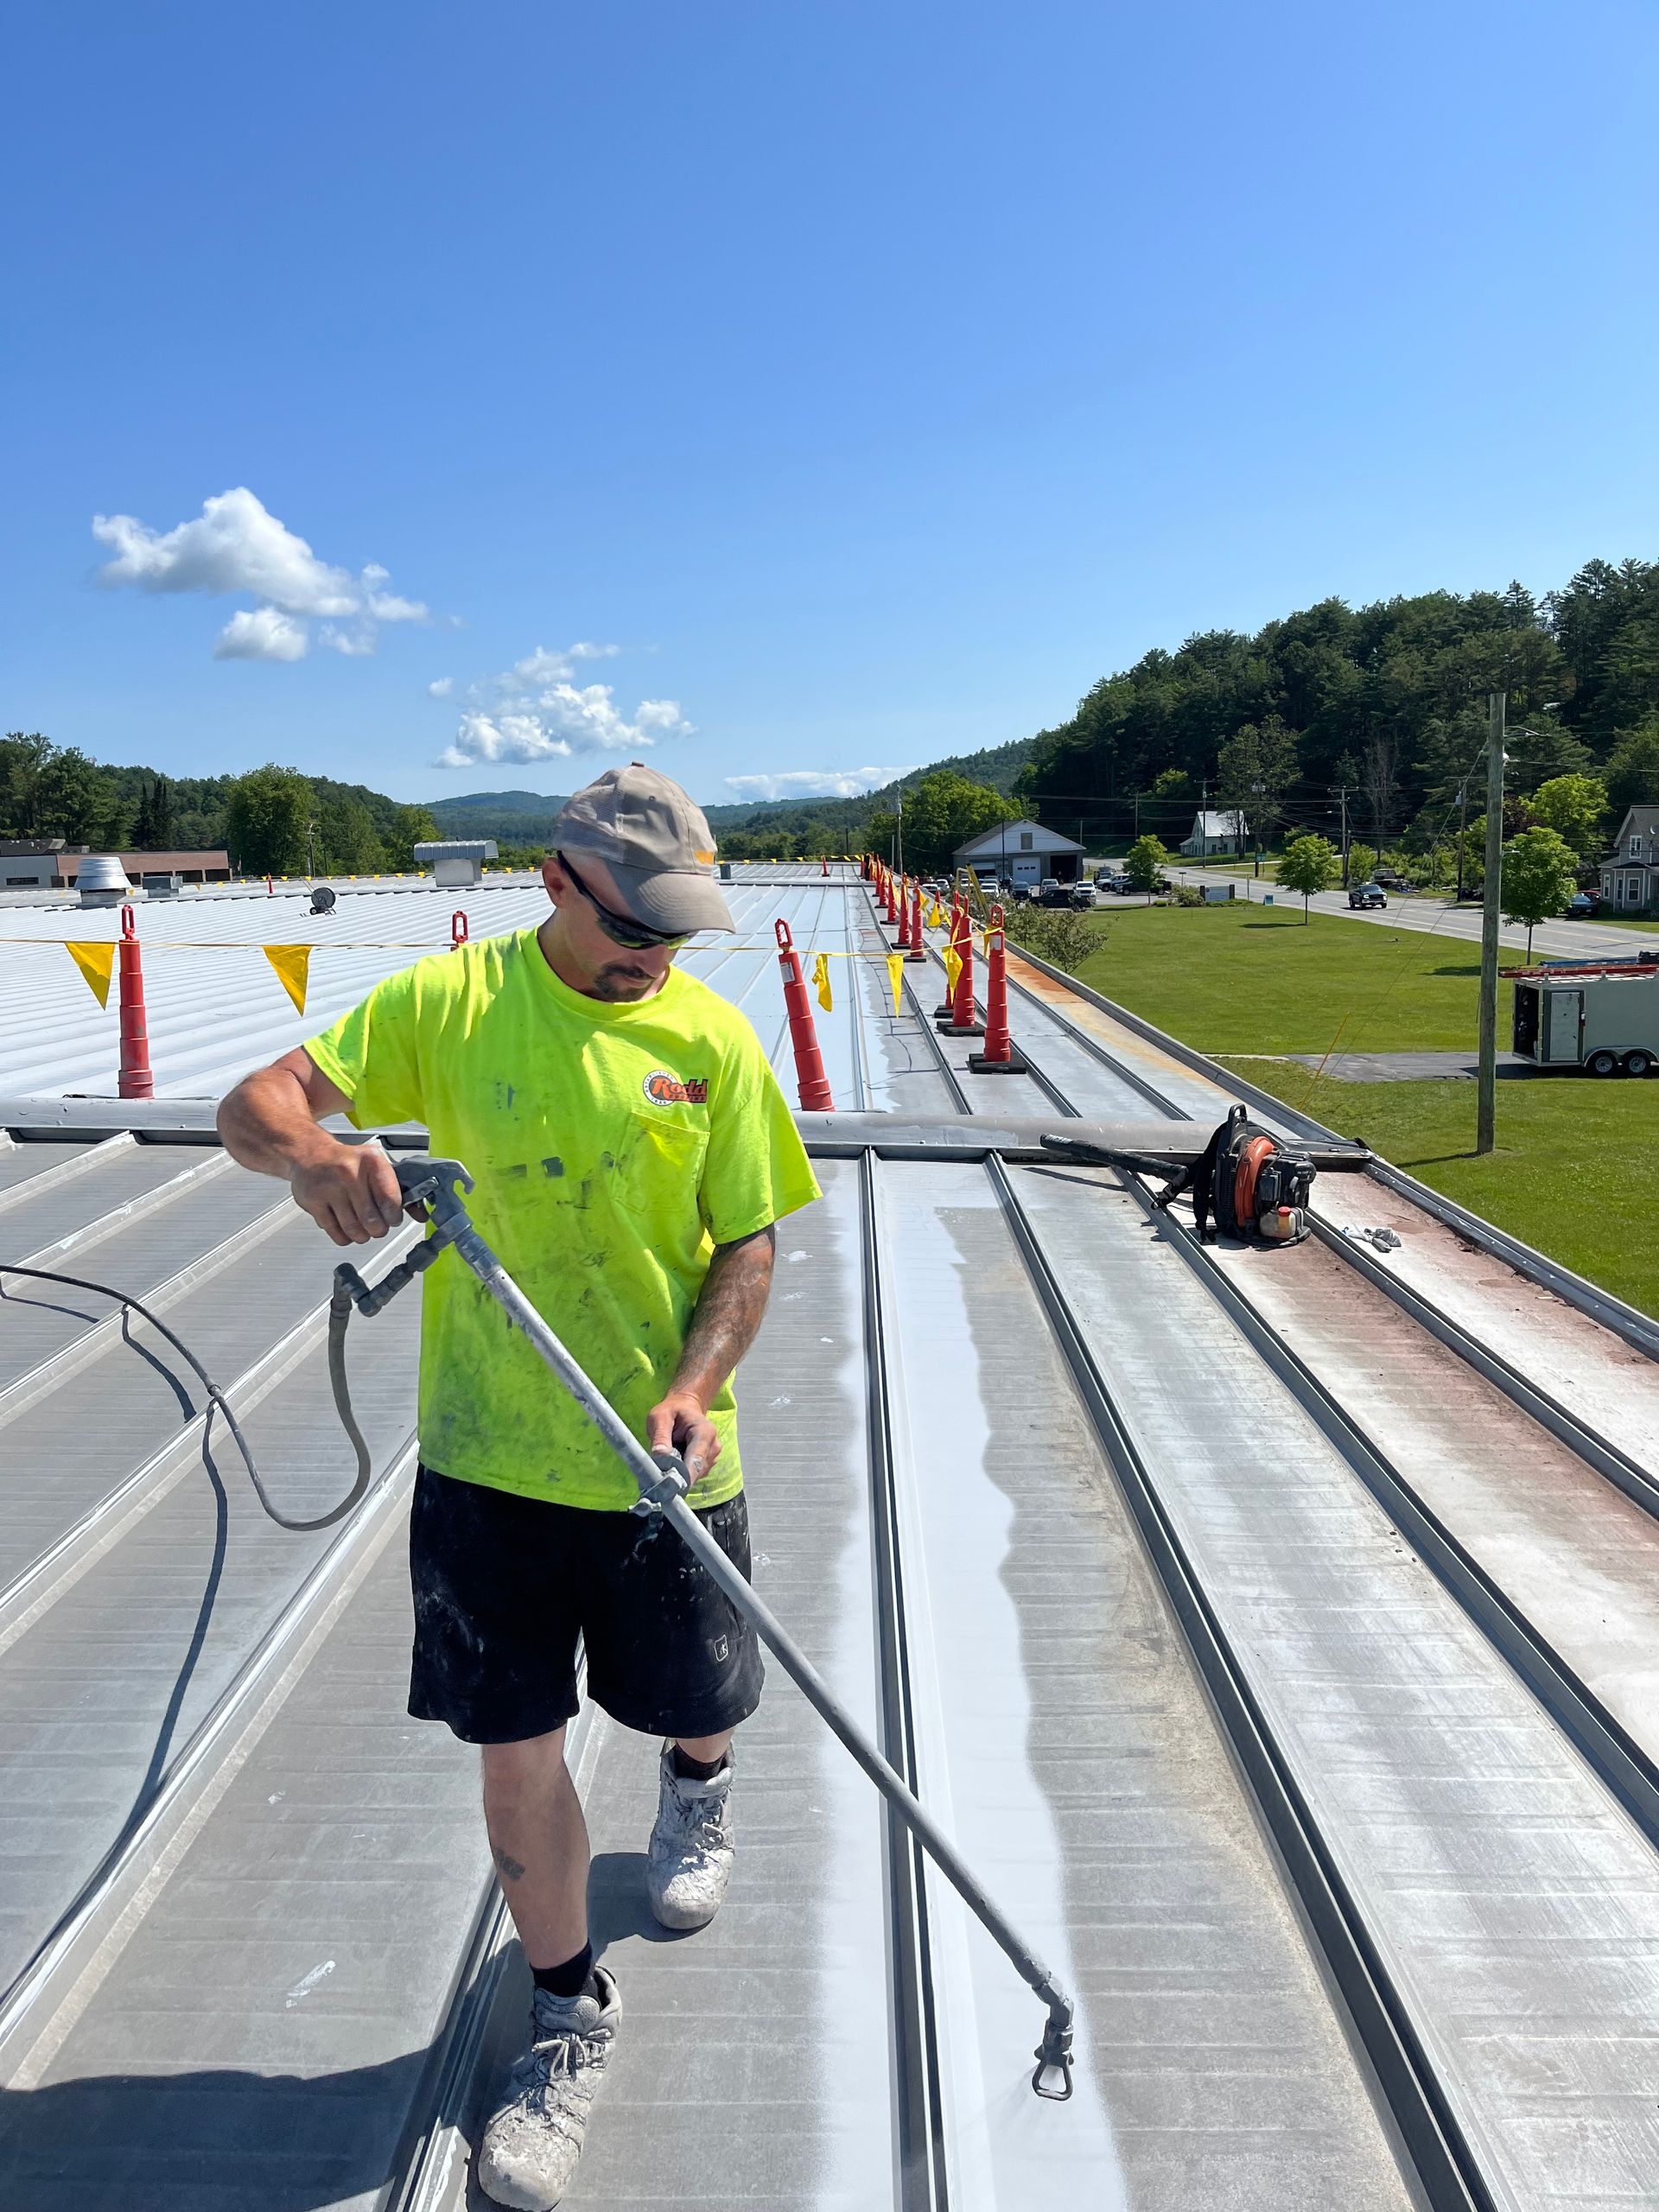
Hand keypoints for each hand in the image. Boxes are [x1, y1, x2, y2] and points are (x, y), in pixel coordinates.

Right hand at [289, 1140, 407, 1247]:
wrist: (310, 1153)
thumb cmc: (347, 1161)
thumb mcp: (376, 1166)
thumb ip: (399, 1190)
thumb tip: (422, 1215)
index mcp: (371, 1162)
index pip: (391, 1200)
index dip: (394, 1216)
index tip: (393, 1218)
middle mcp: (350, 1173)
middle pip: (372, 1220)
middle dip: (379, 1230)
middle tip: (378, 1227)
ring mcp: (329, 1188)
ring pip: (354, 1229)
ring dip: (363, 1236)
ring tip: (364, 1230)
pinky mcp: (313, 1201)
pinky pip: (335, 1232)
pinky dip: (345, 1237)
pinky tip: (347, 1230)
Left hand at [646, 1391, 720, 1487]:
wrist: (685, 1408)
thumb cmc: (672, 1411)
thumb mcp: (660, 1417)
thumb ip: (660, 1436)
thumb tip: (660, 1456)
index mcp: (704, 1432)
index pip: (696, 1459)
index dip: (683, 1475)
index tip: (669, 1485)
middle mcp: (713, 1446)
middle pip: (696, 1470)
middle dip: (678, 1474)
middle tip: (659, 1472)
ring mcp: (712, 1457)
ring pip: (694, 1475)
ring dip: (679, 1473)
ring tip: (667, 1460)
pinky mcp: (707, 1464)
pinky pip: (694, 1475)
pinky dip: (682, 1472)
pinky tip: (675, 1461)